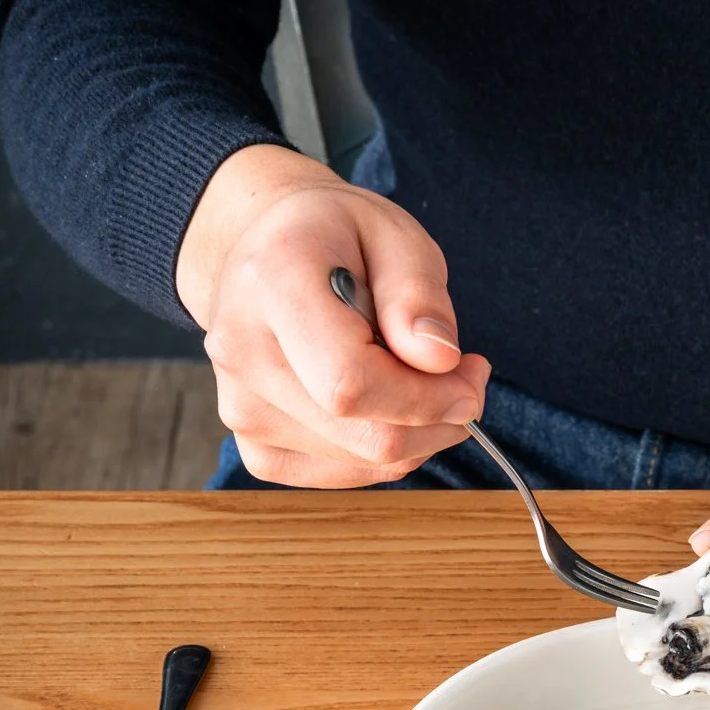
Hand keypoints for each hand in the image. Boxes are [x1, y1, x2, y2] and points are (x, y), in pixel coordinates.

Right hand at [176, 145, 489, 485]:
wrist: (265, 255)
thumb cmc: (335, 239)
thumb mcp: (393, 235)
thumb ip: (418, 295)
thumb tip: (439, 360)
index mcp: (269, 283)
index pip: (349, 383)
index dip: (426, 397)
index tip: (470, 376)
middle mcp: (240, 352)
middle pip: (364, 436)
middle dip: (437, 419)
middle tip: (464, 378)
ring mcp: (240, 408)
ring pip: (363, 462)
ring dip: (417, 434)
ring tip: (421, 377)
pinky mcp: (256, 448)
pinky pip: (344, 475)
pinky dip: (384, 450)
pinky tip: (386, 405)